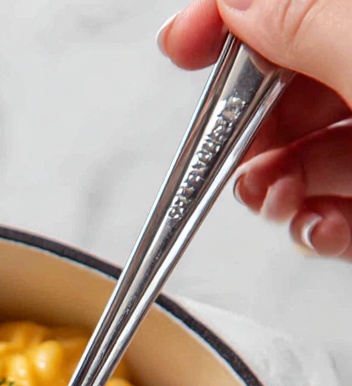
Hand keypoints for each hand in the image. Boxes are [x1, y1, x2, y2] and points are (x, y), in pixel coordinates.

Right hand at [158, 0, 351, 259]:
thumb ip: (303, 19)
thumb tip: (236, 3)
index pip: (288, 7)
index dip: (225, 20)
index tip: (182, 46)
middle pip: (292, 91)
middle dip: (247, 129)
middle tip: (232, 149)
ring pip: (310, 160)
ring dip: (274, 189)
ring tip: (280, 198)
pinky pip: (337, 215)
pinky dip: (315, 230)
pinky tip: (319, 228)